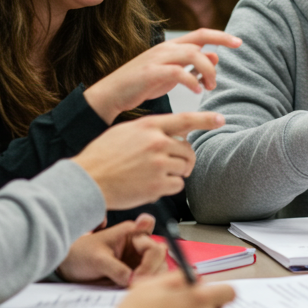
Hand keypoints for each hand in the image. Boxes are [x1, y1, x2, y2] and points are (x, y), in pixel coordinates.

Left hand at [58, 214, 167, 286]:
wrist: (69, 267)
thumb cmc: (81, 255)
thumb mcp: (97, 259)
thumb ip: (116, 268)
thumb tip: (132, 280)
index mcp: (130, 234)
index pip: (150, 242)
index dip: (151, 254)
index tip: (140, 269)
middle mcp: (138, 246)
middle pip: (159, 256)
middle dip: (151, 270)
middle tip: (135, 283)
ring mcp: (138, 260)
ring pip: (158, 269)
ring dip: (150, 279)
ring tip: (133, 288)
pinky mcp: (136, 274)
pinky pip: (149, 280)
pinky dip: (146, 286)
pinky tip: (134, 291)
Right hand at [72, 112, 222, 209]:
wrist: (88, 180)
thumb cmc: (103, 157)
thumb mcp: (125, 131)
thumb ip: (150, 130)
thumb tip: (173, 133)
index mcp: (148, 125)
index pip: (185, 119)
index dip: (205, 119)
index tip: (220, 119)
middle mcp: (156, 142)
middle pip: (188, 150)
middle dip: (183, 159)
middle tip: (172, 165)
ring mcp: (158, 164)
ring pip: (184, 168)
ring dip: (175, 174)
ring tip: (155, 175)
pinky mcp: (158, 185)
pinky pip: (178, 186)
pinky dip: (169, 188)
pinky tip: (152, 186)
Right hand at [84, 29, 241, 121]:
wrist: (111, 94)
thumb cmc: (142, 85)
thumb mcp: (171, 74)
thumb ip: (192, 66)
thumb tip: (215, 56)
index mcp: (170, 47)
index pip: (201, 33)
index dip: (222, 36)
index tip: (240, 42)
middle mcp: (165, 48)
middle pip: (199, 40)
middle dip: (219, 47)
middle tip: (221, 75)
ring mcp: (156, 59)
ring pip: (191, 54)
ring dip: (206, 70)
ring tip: (209, 87)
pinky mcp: (150, 73)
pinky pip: (178, 72)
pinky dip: (191, 81)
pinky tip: (196, 91)